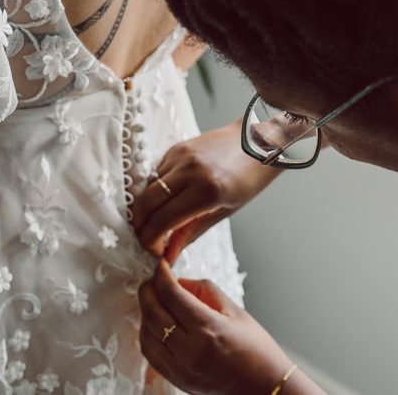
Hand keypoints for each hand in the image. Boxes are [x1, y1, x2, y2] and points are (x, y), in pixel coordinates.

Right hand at [131, 120, 279, 261]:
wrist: (258, 142)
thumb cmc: (248, 179)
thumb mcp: (224, 211)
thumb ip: (191, 232)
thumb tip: (168, 255)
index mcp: (206, 191)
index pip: (162, 221)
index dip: (150, 241)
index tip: (153, 252)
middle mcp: (189, 171)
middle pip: (145, 203)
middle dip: (140, 226)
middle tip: (147, 240)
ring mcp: (181, 156)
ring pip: (147, 188)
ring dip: (147, 209)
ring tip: (159, 222)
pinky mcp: (177, 147)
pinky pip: (156, 173)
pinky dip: (156, 191)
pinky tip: (168, 199)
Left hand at [139, 261, 293, 394]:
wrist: (264, 387)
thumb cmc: (256, 349)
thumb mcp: (235, 311)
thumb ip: (205, 290)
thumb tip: (179, 281)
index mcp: (208, 329)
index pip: (172, 295)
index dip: (162, 275)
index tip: (161, 266)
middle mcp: (190, 351)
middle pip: (153, 314)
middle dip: (148, 291)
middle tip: (153, 280)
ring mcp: (181, 369)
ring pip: (146, 334)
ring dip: (145, 313)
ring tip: (155, 300)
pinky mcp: (177, 380)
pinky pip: (151, 354)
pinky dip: (148, 334)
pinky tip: (156, 324)